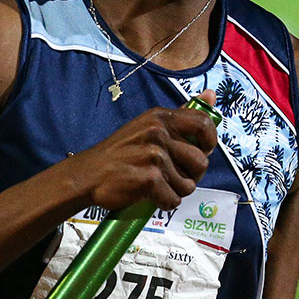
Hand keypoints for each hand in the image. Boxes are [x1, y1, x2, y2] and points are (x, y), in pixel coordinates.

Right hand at [71, 90, 218, 210]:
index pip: (203, 123)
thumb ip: (180, 114)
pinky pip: (173, 199)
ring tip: (159, 185)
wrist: (88, 175)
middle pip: (200, 161)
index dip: (209, 142)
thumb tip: (211, 94)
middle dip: (192, 175)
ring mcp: (154, 156)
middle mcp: (158, 133)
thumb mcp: (148, 125)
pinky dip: (164, 203)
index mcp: (160, 117)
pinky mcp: (149, 179)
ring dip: (177, 191)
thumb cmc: (121, 152)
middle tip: (174, 176)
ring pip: (188, 184)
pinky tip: (150, 196)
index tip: (201, 151)